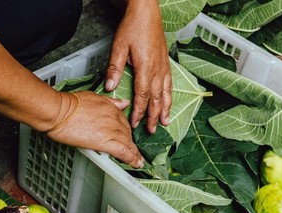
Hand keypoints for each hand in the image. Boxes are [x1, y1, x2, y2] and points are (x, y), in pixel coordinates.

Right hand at [46, 91, 143, 168]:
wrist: (59, 112)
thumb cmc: (69, 104)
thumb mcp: (93, 97)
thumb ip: (111, 102)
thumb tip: (124, 103)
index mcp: (112, 108)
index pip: (124, 122)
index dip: (127, 132)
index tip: (128, 138)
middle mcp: (114, 119)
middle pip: (127, 134)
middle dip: (131, 144)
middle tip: (134, 152)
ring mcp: (111, 130)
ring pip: (128, 144)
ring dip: (134, 154)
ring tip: (137, 162)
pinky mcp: (106, 142)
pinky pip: (123, 152)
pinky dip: (131, 159)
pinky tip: (135, 164)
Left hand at [103, 0, 171, 133]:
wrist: (146, 13)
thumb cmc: (133, 27)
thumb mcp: (119, 47)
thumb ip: (115, 68)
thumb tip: (111, 86)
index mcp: (145, 68)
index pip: (142, 96)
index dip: (139, 112)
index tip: (135, 124)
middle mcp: (157, 70)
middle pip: (156, 99)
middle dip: (154, 117)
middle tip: (152, 131)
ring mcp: (163, 67)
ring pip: (166, 93)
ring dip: (166, 110)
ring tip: (166, 123)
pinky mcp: (166, 63)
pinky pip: (170, 84)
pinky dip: (170, 96)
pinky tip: (169, 103)